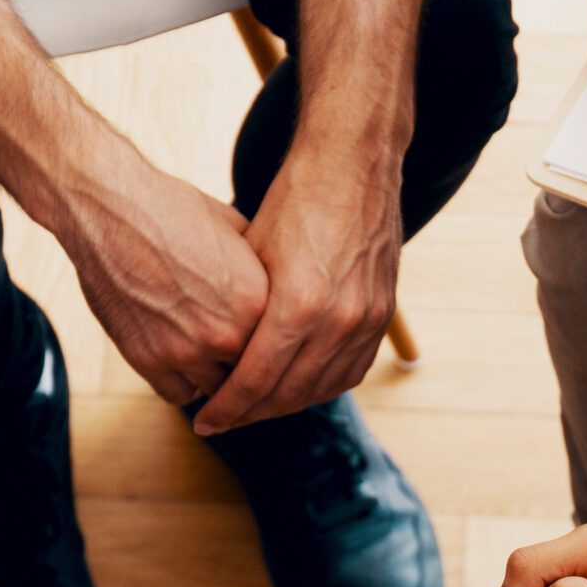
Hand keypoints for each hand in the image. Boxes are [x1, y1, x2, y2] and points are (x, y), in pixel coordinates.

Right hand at [59, 145, 270, 405]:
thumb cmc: (175, 210)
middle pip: (251, 374)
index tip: (266, 342)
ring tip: (208, 354)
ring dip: (214, 375)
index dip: (273, 344)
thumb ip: (260, 271)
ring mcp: (185, 352)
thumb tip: (278, 285)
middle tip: (237, 353)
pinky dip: (182, 383)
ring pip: (216, 390)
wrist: (112, 209)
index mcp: (258, 302)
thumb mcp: (236, 231)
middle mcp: (226, 334)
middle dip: (245, 363)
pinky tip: (181, 361)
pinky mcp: (147, 361)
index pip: (280, 346)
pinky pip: (179, 395)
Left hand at [193, 147, 400, 433]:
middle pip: (287, 393)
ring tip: (256, 407)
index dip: (227, 408)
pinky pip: (350, 371)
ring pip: (321, 389)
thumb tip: (214, 353)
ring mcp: (365, 320)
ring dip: (285, 404)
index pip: (256, 380)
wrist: (355, 163)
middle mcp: (338, 321)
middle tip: (223, 420)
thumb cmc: (294, 199)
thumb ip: (242, 311)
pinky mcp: (382, 316)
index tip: (204, 422)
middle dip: (250, 413)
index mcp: (298, 304)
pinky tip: (297, 388)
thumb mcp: (252, 255)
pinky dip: (321, 386)